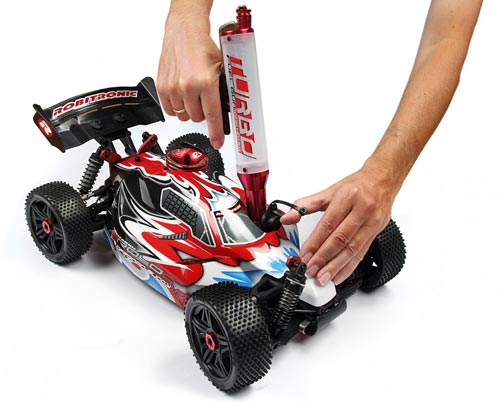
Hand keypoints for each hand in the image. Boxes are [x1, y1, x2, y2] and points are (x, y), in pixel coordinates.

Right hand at [157, 13, 224, 148]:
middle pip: (197, 118)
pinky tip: (182, 94)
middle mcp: (188, 87)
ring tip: (192, 93)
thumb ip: (221, 92)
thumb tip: (224, 112)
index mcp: (206, 82)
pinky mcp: (162, 87)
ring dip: (189, 109)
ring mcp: (172, 88)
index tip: (217, 143)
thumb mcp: (221, 69)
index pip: (212, 116)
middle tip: (204, 98)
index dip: (215, 133)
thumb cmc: (203, 48)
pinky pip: (170, 111)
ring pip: (184, 116)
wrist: (184, 32)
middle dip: (203, 112)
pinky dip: (177, 107)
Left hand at [280, 162, 398, 285]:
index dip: (315, 242)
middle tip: (311, 270)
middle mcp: (362, 210)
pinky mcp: (377, 233)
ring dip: (336, 267)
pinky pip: (362, 254)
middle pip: (341, 239)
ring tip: (323, 277)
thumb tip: (287, 217)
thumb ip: (305, 205)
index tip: (305, 255)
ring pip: (352, 250)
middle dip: (324, 258)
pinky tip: (339, 275)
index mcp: (348, 197)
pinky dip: (349, 267)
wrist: (382, 181)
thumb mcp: (329, 191)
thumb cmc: (356, 186)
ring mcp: (372, 223)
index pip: (328, 224)